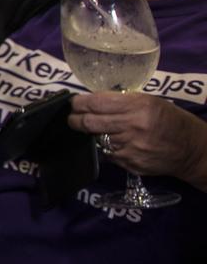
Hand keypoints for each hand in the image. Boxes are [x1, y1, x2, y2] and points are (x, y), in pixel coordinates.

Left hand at [68, 92, 206, 180]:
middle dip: (75, 119)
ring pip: (96, 139)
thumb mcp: (149, 102)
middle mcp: (132, 126)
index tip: (72, 103)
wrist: (191, 149)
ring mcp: (130, 147)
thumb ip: (122, 101)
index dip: (79, 103)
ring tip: (90, 129)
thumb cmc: (170, 120)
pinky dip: (104, 148)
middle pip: (90, 122)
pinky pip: (108, 154)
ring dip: (90, 134)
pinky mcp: (130, 163)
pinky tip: (110, 143)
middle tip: (71, 118)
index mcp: (137, 106)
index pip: (96, 103)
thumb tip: (93, 101)